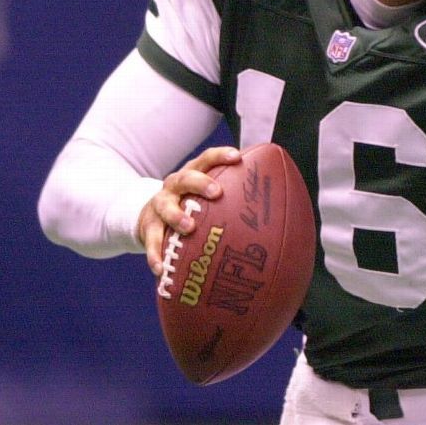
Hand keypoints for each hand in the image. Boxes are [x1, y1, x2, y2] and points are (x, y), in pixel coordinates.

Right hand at [139, 146, 238, 275]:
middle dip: (200, 183)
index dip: (220, 156)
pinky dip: (156, 254)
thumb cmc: (190, 204)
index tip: (237, 157)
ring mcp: (159, 205)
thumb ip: (232, 196)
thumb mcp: (205, 195)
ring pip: (164, 207)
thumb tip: (278, 207)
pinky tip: (162, 269)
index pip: (206, 159)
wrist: (150, 215)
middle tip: (216, 192)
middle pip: (184, 178)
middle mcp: (174, 186)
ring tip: (188, 228)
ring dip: (176, 216)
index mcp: (192, 174)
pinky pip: (151, 241)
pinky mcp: (148, 227)